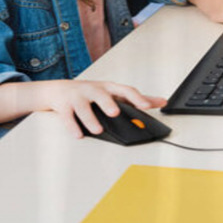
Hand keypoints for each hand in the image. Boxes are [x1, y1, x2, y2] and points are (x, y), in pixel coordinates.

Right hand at [42, 80, 166, 138]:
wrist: (60, 90)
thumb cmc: (92, 92)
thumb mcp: (114, 93)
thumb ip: (137, 99)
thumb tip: (162, 101)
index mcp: (109, 88)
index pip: (125, 90)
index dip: (136, 98)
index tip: (146, 106)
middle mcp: (94, 90)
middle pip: (102, 95)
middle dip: (108, 103)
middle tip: (115, 113)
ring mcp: (78, 97)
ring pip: (84, 107)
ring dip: (90, 119)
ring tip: (98, 130)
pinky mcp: (64, 106)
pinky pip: (68, 117)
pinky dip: (73, 126)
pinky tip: (79, 134)